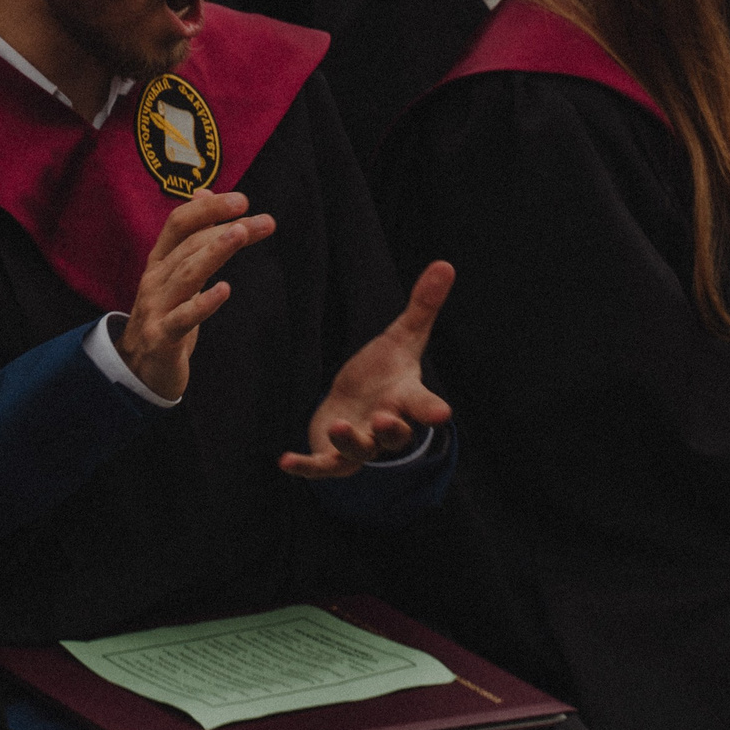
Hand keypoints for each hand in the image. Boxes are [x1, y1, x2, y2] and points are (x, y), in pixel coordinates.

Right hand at [116, 188, 277, 400]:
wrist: (137, 369)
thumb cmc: (164, 315)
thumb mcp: (176, 273)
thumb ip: (191, 236)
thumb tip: (204, 193)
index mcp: (159, 261)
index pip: (179, 223)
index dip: (208, 208)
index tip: (243, 200)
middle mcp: (155, 279)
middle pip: (189, 246)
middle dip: (226, 229)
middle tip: (261, 219)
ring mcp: (156, 307)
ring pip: (187, 275)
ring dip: (214, 252)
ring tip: (239, 234)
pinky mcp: (161, 337)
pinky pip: (183, 319)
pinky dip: (203, 304)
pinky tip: (224, 290)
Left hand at [281, 262, 455, 477]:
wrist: (359, 403)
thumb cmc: (386, 370)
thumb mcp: (403, 337)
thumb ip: (423, 305)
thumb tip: (445, 263)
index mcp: (405, 399)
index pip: (423, 405)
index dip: (431, 409)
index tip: (443, 412)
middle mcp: (386, 427)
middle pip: (394, 435)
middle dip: (390, 428)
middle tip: (384, 417)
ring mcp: (361, 445)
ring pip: (359, 451)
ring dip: (349, 441)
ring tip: (336, 426)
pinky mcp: (334, 457)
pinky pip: (322, 466)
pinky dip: (306, 467)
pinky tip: (284, 461)